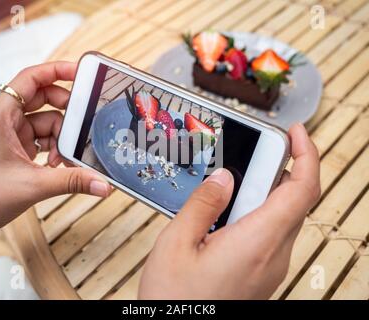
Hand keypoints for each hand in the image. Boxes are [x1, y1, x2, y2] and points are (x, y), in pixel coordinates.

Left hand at [0, 62, 110, 236]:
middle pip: (43, 99)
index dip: (57, 71)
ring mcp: (9, 135)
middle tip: (84, 124)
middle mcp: (4, 120)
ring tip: (67, 158)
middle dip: (66, 113)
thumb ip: (71, 182)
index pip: (30, 79)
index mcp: (0, 116)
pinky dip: (55, 151)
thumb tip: (102, 183)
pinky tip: (59, 165)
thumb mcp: (31, 186)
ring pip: (45, 123)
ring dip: (61, 139)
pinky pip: (42, 140)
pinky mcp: (15, 149)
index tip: (81, 72)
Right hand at [139, 123, 319, 298]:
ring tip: (230, 183)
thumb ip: (203, 204)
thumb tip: (223, 179)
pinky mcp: (262, 271)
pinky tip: (227, 212)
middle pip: (295, 199)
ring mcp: (270, 266)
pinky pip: (271, 232)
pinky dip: (257, 211)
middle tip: (249, 154)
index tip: (294, 132)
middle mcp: (273, 254)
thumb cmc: (176, 299)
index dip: (306, 154)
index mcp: (257, 242)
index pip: (302, 189)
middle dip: (278, 168)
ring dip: (264, 191)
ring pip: (283, 215)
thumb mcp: (176, 243)